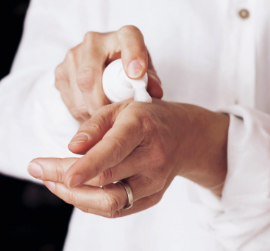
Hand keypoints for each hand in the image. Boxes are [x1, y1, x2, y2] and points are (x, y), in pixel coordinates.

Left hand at [29, 99, 228, 217]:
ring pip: (110, 202)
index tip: (62, 176)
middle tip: (40, 170)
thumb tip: (72, 148)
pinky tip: (77, 190)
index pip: (114, 150)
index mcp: (142, 127)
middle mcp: (152, 157)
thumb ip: (95, 126)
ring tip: (54, 182)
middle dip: (65, 179)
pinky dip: (92, 202)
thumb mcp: (121, 108)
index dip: (87, 166)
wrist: (184, 135)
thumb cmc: (149, 117)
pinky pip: (118, 208)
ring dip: (76, 197)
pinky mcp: (153, 196)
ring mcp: (155, 181)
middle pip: (105, 180)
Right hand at [55, 26, 162, 122]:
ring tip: (104, 116)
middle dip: (101, 103)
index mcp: (123, 36)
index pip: (129, 39)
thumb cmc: (129, 71)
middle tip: (112, 118)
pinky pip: (69, 98)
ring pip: (78, 90)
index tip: (136, 74)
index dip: (132, 55)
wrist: (104, 65)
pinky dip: (81, 111)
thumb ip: (151, 82)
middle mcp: (94, 41)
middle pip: (90, 75)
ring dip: (91, 110)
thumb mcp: (145, 74)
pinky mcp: (61, 70)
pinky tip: (93, 110)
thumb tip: (155, 93)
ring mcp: (73, 54)